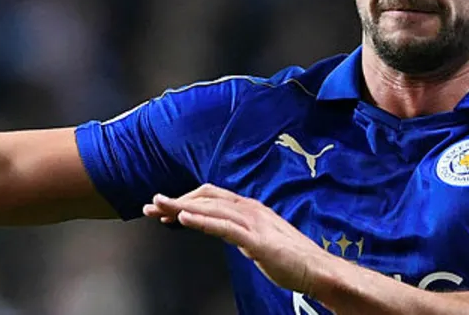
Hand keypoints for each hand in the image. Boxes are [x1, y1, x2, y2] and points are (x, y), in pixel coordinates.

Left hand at [143, 184, 335, 295]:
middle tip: (151, 206)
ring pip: (210, 208)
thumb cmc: (291, 259)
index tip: (165, 210)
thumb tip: (226, 231)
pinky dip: (201, 220)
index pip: (211, 198)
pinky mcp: (256, 239)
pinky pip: (223, 226)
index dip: (187, 200)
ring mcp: (253, 222)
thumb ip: (241, 232)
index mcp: (250, 208)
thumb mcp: (259, 240)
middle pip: (206, 198)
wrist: (317, 270)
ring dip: (181, 207)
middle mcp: (250, 209)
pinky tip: (183, 219)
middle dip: (176, 200)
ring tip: (158, 208)